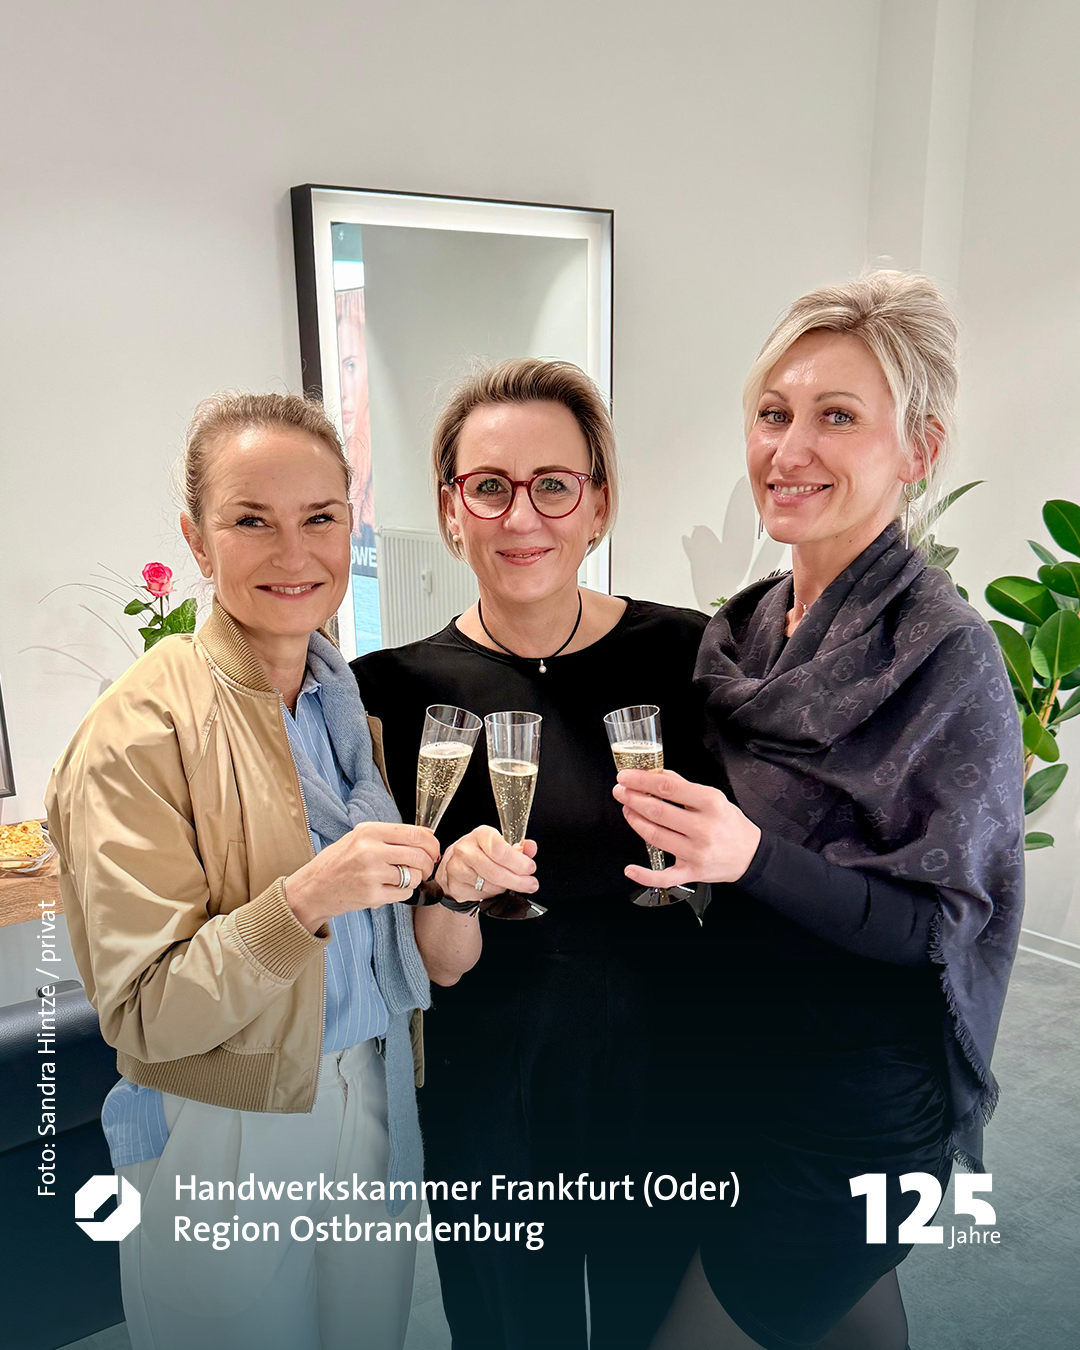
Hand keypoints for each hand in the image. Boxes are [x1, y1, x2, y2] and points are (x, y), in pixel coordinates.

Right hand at [285, 822, 440, 933]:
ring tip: (400, 879)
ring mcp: (372, 873)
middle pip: (419, 856)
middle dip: (428, 865)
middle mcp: (371, 850)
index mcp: (369, 831)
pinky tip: (389, 888)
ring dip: (414, 880)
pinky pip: (404, 893)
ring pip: (413, 876)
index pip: (415, 833)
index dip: (431, 844)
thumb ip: (392, 835)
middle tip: (425, 869)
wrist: (314, 888)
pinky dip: (402, 892)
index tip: (433, 851)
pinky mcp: (372, 894)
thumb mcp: (360, 838)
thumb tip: (428, 835)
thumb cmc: (338, 862)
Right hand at [436, 825, 538, 906]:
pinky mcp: (455, 885)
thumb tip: (531, 848)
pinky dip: (493, 894)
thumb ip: (518, 847)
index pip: (500, 850)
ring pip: (489, 885)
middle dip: (517, 881)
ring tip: (512, 884)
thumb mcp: (500, 844)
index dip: (518, 862)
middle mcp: (466, 850)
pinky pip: (480, 895)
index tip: (530, 868)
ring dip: (506, 888)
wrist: (455, 862)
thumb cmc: (480, 851)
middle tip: (531, 884)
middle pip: (495, 871)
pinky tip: (495, 888)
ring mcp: (458, 868)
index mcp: (480, 835)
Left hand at [612, 769, 760, 888]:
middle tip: (620, 792)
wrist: (750, 854)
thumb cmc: (730, 824)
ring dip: (635, 821)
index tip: (626, 776)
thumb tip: (656, 773)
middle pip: (658, 811)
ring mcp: (696, 852)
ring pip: (655, 836)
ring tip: (627, 810)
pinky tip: (630, 868)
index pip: (668, 787)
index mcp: (710, 803)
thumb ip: (683, 786)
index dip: (641, 780)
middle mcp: (703, 828)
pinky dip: (644, 875)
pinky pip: (664, 876)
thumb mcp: (714, 797)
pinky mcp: (692, 872)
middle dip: (633, 799)